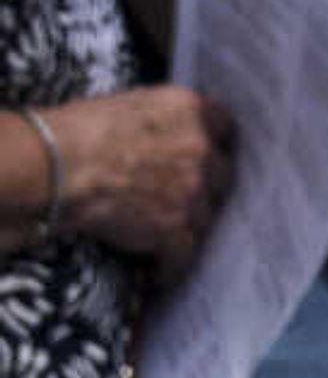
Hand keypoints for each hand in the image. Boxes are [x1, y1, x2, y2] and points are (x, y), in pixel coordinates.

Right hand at [37, 87, 234, 273]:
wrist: (52, 168)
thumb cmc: (74, 132)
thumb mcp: (130, 105)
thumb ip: (165, 118)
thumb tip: (168, 132)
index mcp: (190, 111)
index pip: (224, 127)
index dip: (214, 144)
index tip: (205, 155)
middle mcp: (201, 148)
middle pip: (221, 175)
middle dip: (205, 187)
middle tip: (182, 198)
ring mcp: (192, 190)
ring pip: (206, 215)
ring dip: (188, 225)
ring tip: (166, 237)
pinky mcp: (176, 228)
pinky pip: (184, 254)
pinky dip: (170, 266)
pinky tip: (158, 272)